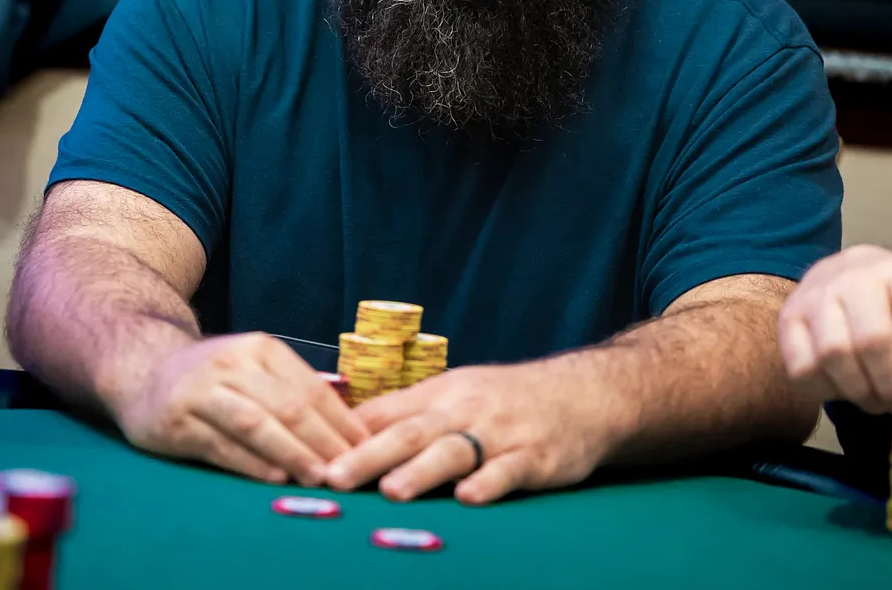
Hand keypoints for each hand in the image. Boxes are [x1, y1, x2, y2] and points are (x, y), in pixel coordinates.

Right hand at [115, 332, 367, 485]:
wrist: (143, 368)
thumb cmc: (213, 376)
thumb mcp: (253, 368)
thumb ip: (292, 391)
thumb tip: (348, 430)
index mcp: (261, 349)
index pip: (310, 388)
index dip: (341, 421)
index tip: (368, 449)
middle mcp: (232, 364)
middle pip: (287, 406)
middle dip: (323, 441)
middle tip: (350, 471)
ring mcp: (202, 391)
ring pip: (255, 423)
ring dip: (291, 453)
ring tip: (319, 477)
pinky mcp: (177, 421)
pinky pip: (221, 445)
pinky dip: (250, 463)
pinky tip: (275, 478)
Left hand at [323, 359, 611, 504]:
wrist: (582, 393)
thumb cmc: (505, 399)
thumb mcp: (454, 395)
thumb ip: (406, 414)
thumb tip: (344, 432)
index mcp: (438, 395)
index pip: (384, 414)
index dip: (346, 436)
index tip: (309, 457)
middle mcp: (463, 410)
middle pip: (410, 432)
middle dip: (369, 456)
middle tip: (333, 478)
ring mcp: (499, 432)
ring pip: (454, 450)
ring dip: (421, 470)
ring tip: (392, 491)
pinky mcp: (534, 456)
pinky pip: (509, 470)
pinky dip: (489, 483)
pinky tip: (469, 498)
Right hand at [778, 245, 891, 420]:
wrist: (841, 275)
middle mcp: (854, 277)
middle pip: (875, 341)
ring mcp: (815, 296)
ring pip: (836, 355)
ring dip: (863, 392)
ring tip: (881, 403)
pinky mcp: (788, 318)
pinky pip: (802, 365)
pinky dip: (826, 389)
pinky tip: (846, 390)